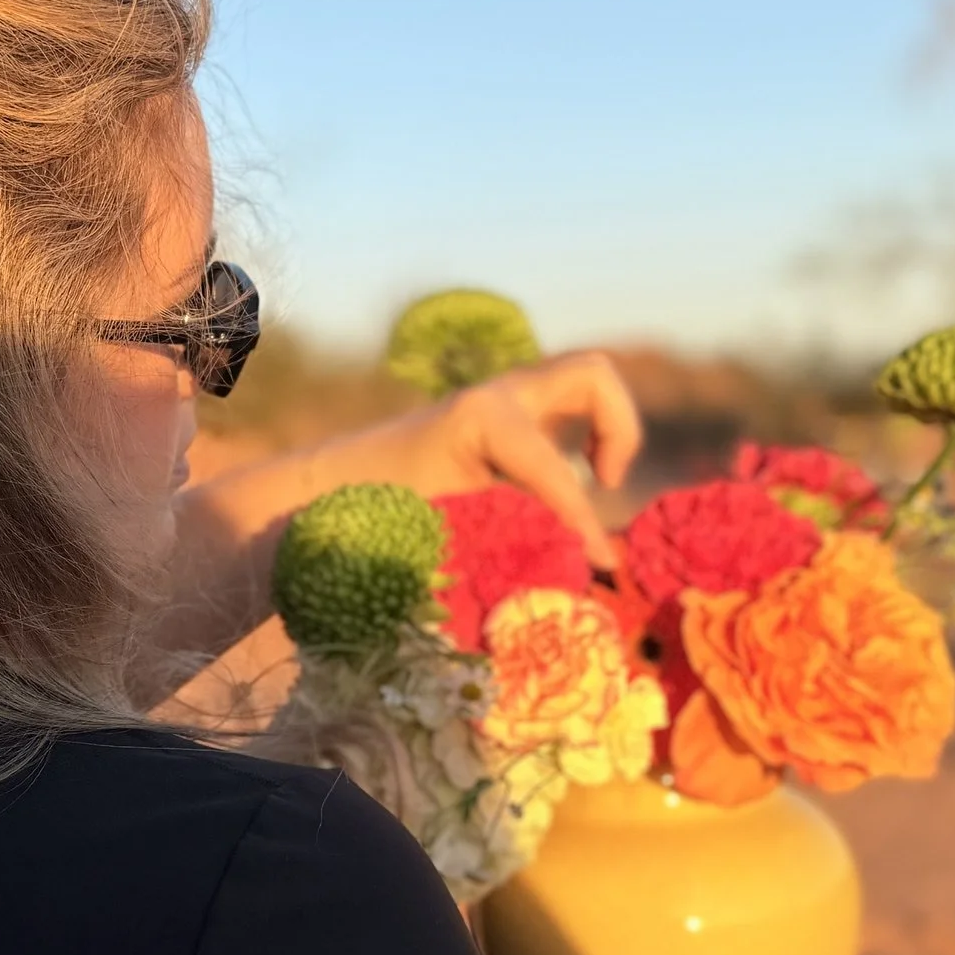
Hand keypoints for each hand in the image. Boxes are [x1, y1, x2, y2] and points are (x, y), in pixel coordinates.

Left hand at [346, 352, 642, 566]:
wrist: (336, 483)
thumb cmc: (380, 510)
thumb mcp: (444, 532)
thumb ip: (511, 545)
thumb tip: (576, 578)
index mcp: (483, 418)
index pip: (557, 470)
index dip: (584, 521)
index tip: (599, 564)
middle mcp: (499, 395)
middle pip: (595, 376)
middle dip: (618, 427)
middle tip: (604, 482)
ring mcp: (505, 398)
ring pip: (588, 382)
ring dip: (606, 427)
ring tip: (595, 481)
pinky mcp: (508, 415)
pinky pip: (568, 409)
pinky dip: (585, 438)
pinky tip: (564, 488)